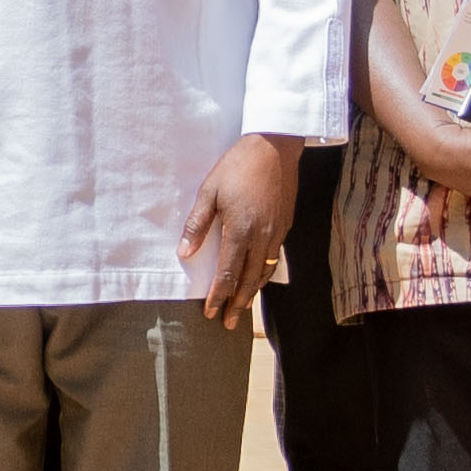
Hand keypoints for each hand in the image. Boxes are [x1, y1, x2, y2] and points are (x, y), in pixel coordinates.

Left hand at [183, 133, 299, 332]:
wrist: (276, 146)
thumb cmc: (238, 165)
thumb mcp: (210, 191)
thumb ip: (197, 224)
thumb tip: (185, 252)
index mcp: (240, 230)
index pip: (227, 273)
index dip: (218, 296)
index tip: (210, 312)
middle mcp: (261, 237)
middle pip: (248, 280)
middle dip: (237, 304)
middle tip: (228, 324)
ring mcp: (277, 232)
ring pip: (264, 272)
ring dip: (252, 293)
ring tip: (243, 308)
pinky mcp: (286, 225)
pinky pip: (274, 258)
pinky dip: (264, 274)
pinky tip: (258, 279)